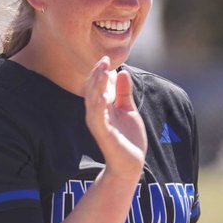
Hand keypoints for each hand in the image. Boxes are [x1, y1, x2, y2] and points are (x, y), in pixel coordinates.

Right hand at [82, 57, 145, 179]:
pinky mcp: (104, 135)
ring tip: (102, 71)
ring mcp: (99, 125)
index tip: (106, 58)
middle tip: (104, 60)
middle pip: (92, 91)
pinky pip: (98, 119)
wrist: (131, 164)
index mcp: (102, 108)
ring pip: (92, 101)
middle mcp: (96, 115)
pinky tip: (104, 95)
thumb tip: (122, 72)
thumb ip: (124, 93)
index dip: (100, 72)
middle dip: (97, 75)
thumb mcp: (128, 110)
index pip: (97, 86)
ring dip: (96, 86)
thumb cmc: (128, 139)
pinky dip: (99, 106)